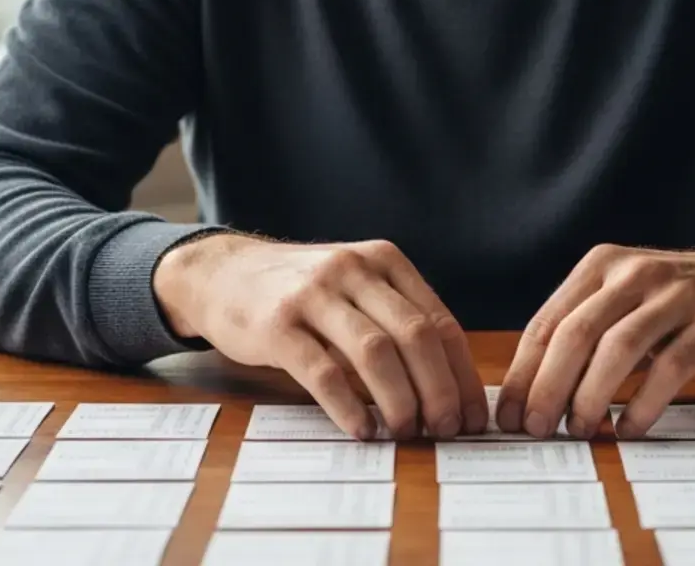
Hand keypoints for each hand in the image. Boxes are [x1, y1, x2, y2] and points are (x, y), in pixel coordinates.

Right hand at [153, 233, 488, 440]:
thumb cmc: (302, 290)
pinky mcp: (276, 325)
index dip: (462, 375)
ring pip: (375, 353)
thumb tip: (451, 385)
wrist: (223, 272)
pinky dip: (348, 407)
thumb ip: (397, 317)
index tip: (471, 416)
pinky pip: (322, 372)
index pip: (440, 322)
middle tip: (445, 431)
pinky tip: (362, 430)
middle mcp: (353, 270)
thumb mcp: (356, 285)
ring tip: (406, 433)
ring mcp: (313, 294)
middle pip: (415, 336)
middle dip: (439, 391)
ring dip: (399, 401)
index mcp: (384, 261)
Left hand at [496, 242, 694, 439]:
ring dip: (591, 397)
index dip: (523, 372)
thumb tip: (531, 390)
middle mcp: (633, 274)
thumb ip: (584, 328)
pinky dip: (643, 405)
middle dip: (548, 387)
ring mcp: (675, 296)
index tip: (509, 414)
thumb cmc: (676, 300)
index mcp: (601, 265)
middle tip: (537, 428)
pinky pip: (669, 369)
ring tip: (579, 430)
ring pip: (618, 349)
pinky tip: (628, 428)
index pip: (547, 322)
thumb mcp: (624, 295)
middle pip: (576, 334)